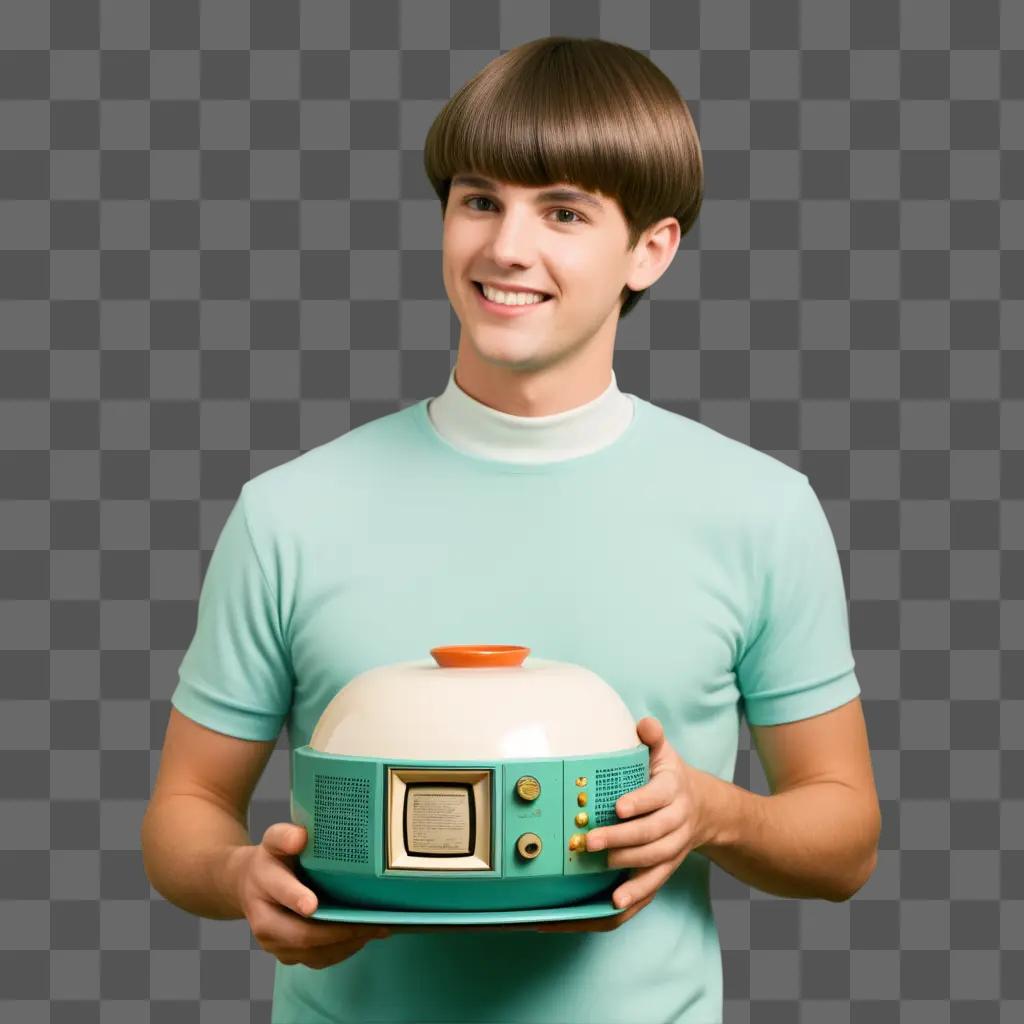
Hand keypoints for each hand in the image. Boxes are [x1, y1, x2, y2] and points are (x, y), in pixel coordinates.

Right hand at [229, 823, 391, 968]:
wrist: (250, 885)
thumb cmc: (272, 859)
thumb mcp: (275, 840)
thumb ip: (286, 836)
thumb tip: (301, 837)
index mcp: (262, 884)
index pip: (280, 892)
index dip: (297, 898)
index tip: (313, 904)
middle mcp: (264, 921)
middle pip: (300, 934)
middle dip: (338, 931)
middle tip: (370, 923)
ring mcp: (275, 944)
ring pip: (312, 953)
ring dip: (346, 944)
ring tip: (376, 929)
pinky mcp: (288, 955)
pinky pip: (317, 959)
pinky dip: (342, 951)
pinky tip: (364, 936)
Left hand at [534, 716, 711, 932]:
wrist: (703, 807)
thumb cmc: (669, 776)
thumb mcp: (665, 753)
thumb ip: (653, 737)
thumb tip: (644, 724)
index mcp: (673, 789)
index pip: (658, 797)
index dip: (640, 802)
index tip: (617, 807)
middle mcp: (677, 820)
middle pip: (652, 833)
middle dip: (622, 838)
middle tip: (591, 840)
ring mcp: (674, 846)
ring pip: (654, 859)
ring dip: (627, 865)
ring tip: (600, 865)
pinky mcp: (668, 865)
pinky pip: (654, 883)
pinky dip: (636, 894)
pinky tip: (616, 903)